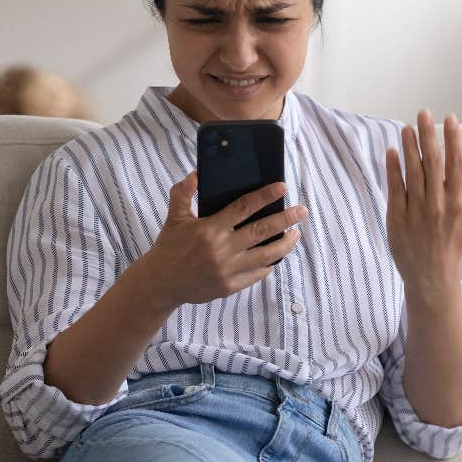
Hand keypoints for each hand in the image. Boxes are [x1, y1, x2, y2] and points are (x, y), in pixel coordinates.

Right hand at [139, 171, 306, 308]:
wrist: (160, 283)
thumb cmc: (168, 247)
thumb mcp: (173, 218)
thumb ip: (182, 194)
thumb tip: (195, 175)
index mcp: (210, 229)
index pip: (244, 207)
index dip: (265, 196)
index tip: (282, 187)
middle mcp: (222, 249)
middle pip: (263, 230)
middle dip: (286, 219)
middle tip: (302, 211)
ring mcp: (228, 270)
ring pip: (267, 255)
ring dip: (285, 244)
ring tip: (295, 234)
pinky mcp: (229, 286)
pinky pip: (257, 274)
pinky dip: (269, 264)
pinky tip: (276, 256)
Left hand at [384, 109, 461, 299]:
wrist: (431, 275)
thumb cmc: (452, 245)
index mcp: (458, 202)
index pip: (457, 164)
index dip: (454, 140)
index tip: (450, 119)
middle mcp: (438, 204)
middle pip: (434, 163)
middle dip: (429, 136)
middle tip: (424, 114)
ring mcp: (417, 211)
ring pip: (413, 172)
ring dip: (410, 147)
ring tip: (407, 127)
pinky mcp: (397, 218)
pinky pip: (395, 189)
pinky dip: (393, 169)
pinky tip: (391, 151)